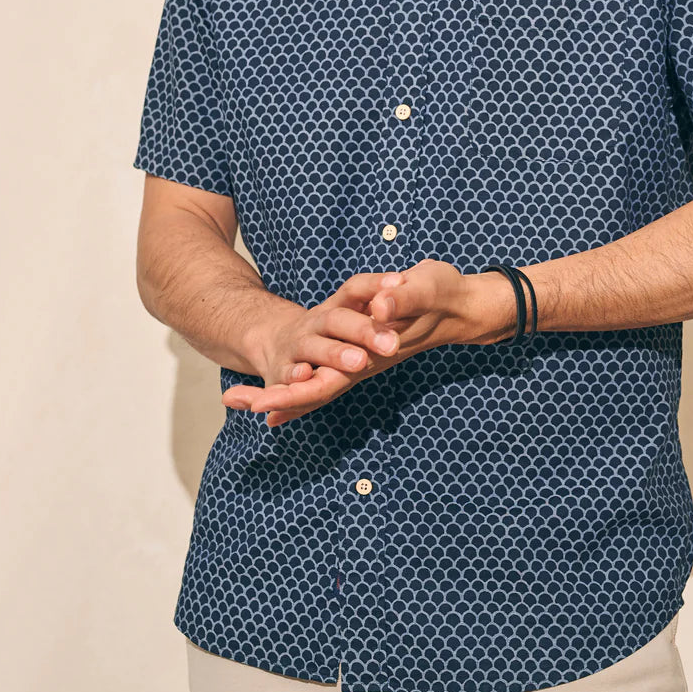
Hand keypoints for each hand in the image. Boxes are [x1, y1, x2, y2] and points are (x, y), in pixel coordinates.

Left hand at [222, 260, 513, 425]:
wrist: (461, 305)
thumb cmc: (443, 295)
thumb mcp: (426, 287)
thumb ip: (404, 296)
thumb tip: (380, 307)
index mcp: (374, 354)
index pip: (328, 381)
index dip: (295, 394)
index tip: (262, 404)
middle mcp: (364, 363)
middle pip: (312, 390)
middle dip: (272, 397)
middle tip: (231, 401)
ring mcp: (361, 358)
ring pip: (313, 383)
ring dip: (277, 391)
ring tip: (235, 397)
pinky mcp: (361, 348)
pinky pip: (323, 372)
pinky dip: (298, 384)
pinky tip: (277, 388)